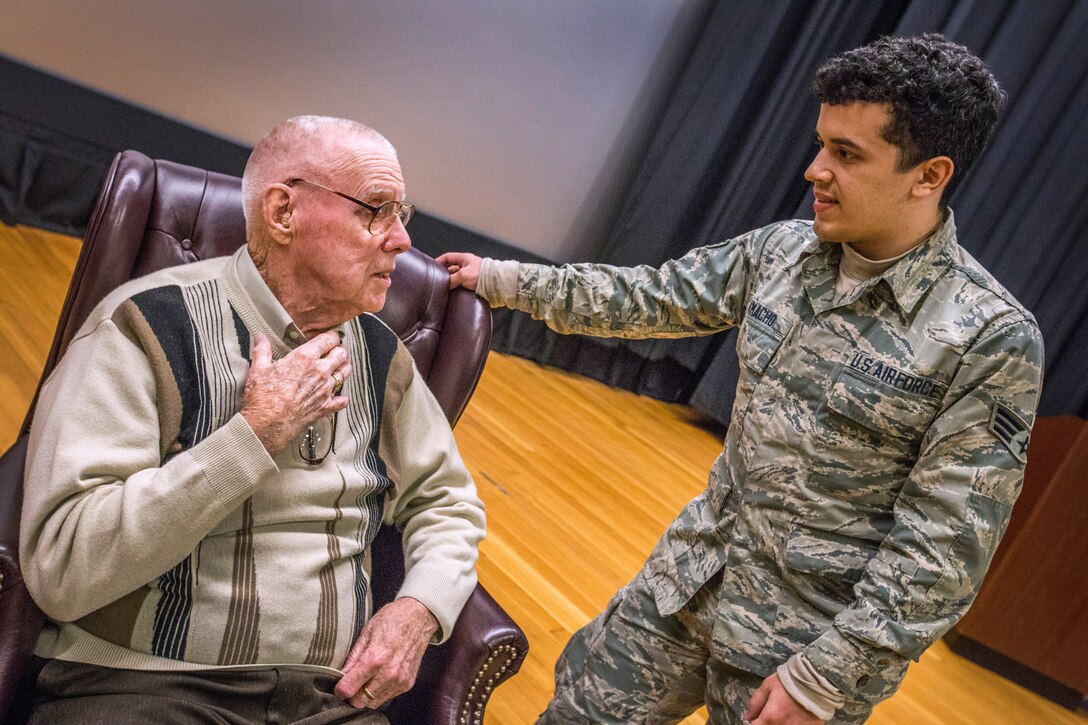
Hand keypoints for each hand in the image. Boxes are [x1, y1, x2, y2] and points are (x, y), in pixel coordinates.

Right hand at [240, 331, 350, 453]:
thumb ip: (262, 350)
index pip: (328, 340)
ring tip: (342, 365)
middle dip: (340, 349)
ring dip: (345, 367)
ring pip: (345, 373)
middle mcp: (320, 371)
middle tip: (337, 349)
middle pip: (341, 354)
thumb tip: (260, 337)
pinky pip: (342, 400)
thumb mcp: (258, 368)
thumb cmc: (263, 396)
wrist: (268, 424)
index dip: (332, 335)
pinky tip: (339, 396)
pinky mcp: (326, 407)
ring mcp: (325, 390)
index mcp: (305, 357)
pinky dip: (342, 397)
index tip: (331, 335)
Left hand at [335, 597, 438, 708]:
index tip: (339, 685)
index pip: (349, 689)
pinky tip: (380, 677)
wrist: (419, 616)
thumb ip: (353, 657)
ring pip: (373, 703)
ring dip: (366, 695)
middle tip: (351, 682)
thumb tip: (340, 675)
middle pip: (360, 702)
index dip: (340, 689)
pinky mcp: (407, 683)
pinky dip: (379, 692)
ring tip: (366, 678)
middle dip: (352, 695)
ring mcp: (400, 680)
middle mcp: (389, 674)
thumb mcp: (366, 632)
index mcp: (375, 658)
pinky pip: (387, 697)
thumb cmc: (392, 619)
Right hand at [436, 252, 482, 290]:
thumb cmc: (483, 275)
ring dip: (451, 283)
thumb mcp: (463, 275)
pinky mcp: (473, 285)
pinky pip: (461, 286)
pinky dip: (457, 289)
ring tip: (445, 289)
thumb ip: (452, 278)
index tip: (433, 266)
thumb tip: (446, 284)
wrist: (496, 284)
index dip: (439, 261)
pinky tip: (453, 293)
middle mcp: (467, 266)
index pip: (448, 257)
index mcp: (464, 259)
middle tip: (438, 280)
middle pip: (451, 269)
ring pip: (456, 279)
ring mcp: (470, 276)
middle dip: (445, 275)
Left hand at [745, 673, 823, 723]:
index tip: (755, 719)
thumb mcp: (768, 686)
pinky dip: (792, 724)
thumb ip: (756, 703)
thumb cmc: (790, 681)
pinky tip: (793, 718)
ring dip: (778, 724)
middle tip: (770, 715)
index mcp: (770, 717)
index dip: (753, 723)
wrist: (816, 680)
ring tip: (781, 715)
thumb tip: (748, 716)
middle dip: (765, 723)